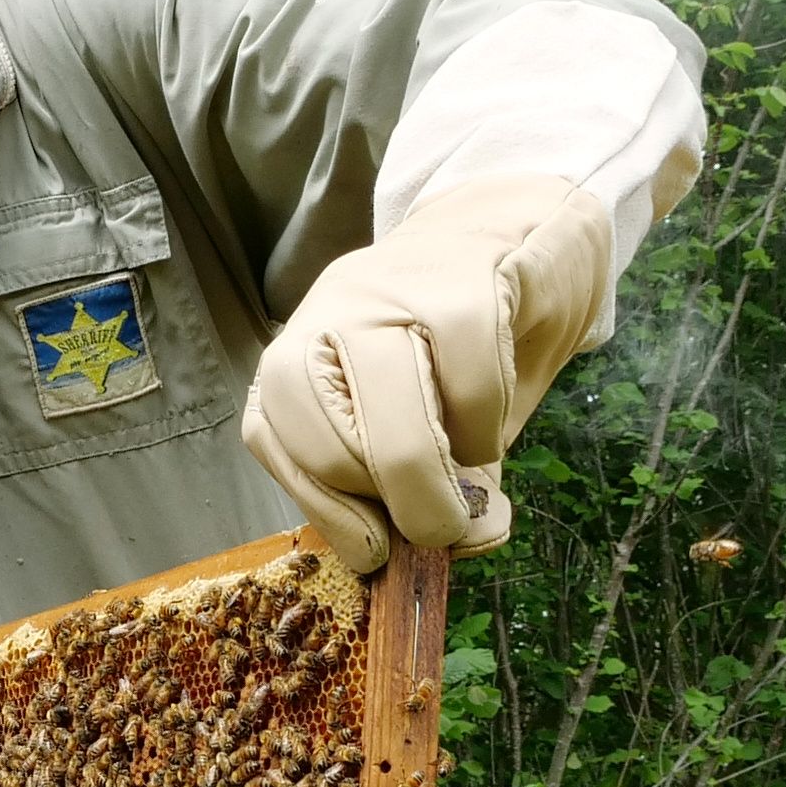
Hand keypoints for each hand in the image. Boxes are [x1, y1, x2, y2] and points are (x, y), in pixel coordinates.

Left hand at [242, 174, 612, 572]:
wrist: (514, 233)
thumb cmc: (454, 350)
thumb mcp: (424, 427)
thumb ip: (423, 487)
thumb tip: (454, 546)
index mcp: (299, 358)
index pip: (271, 438)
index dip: (326, 510)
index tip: (376, 553)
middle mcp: (326, 318)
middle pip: (323, 430)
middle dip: (389, 500)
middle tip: (437, 527)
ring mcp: (389, 293)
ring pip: (390, 407)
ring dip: (432, 474)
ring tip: (468, 489)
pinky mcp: (462, 279)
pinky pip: (468, 374)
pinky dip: (485, 420)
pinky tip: (493, 421)